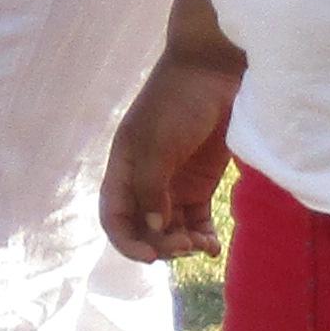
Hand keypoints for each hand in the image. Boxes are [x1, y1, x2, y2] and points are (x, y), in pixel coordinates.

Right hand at [100, 44, 241, 261]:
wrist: (214, 73)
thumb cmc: (178, 102)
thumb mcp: (157, 142)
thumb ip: (152, 186)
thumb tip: (154, 228)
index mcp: (124, 170)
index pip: (115, 217)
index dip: (127, 242)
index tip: (152, 257)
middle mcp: (145, 181)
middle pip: (144, 229)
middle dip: (161, 245)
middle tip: (186, 247)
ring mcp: (173, 183)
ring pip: (170, 229)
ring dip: (183, 244)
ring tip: (202, 246)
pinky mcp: (201, 183)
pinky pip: (196, 220)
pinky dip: (202, 236)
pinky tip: (212, 247)